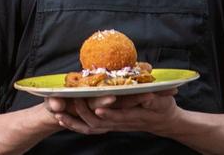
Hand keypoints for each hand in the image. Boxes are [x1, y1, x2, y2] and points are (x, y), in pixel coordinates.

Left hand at [53, 89, 178, 135]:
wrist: (164, 121)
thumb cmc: (164, 108)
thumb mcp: (163, 101)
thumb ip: (153, 98)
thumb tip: (145, 94)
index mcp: (133, 116)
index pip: (118, 116)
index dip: (107, 112)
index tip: (96, 107)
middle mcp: (120, 123)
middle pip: (98, 122)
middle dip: (83, 113)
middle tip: (72, 101)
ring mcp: (114, 125)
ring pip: (90, 127)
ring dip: (74, 122)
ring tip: (59, 112)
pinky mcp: (110, 123)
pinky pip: (90, 128)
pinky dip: (76, 124)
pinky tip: (64, 119)